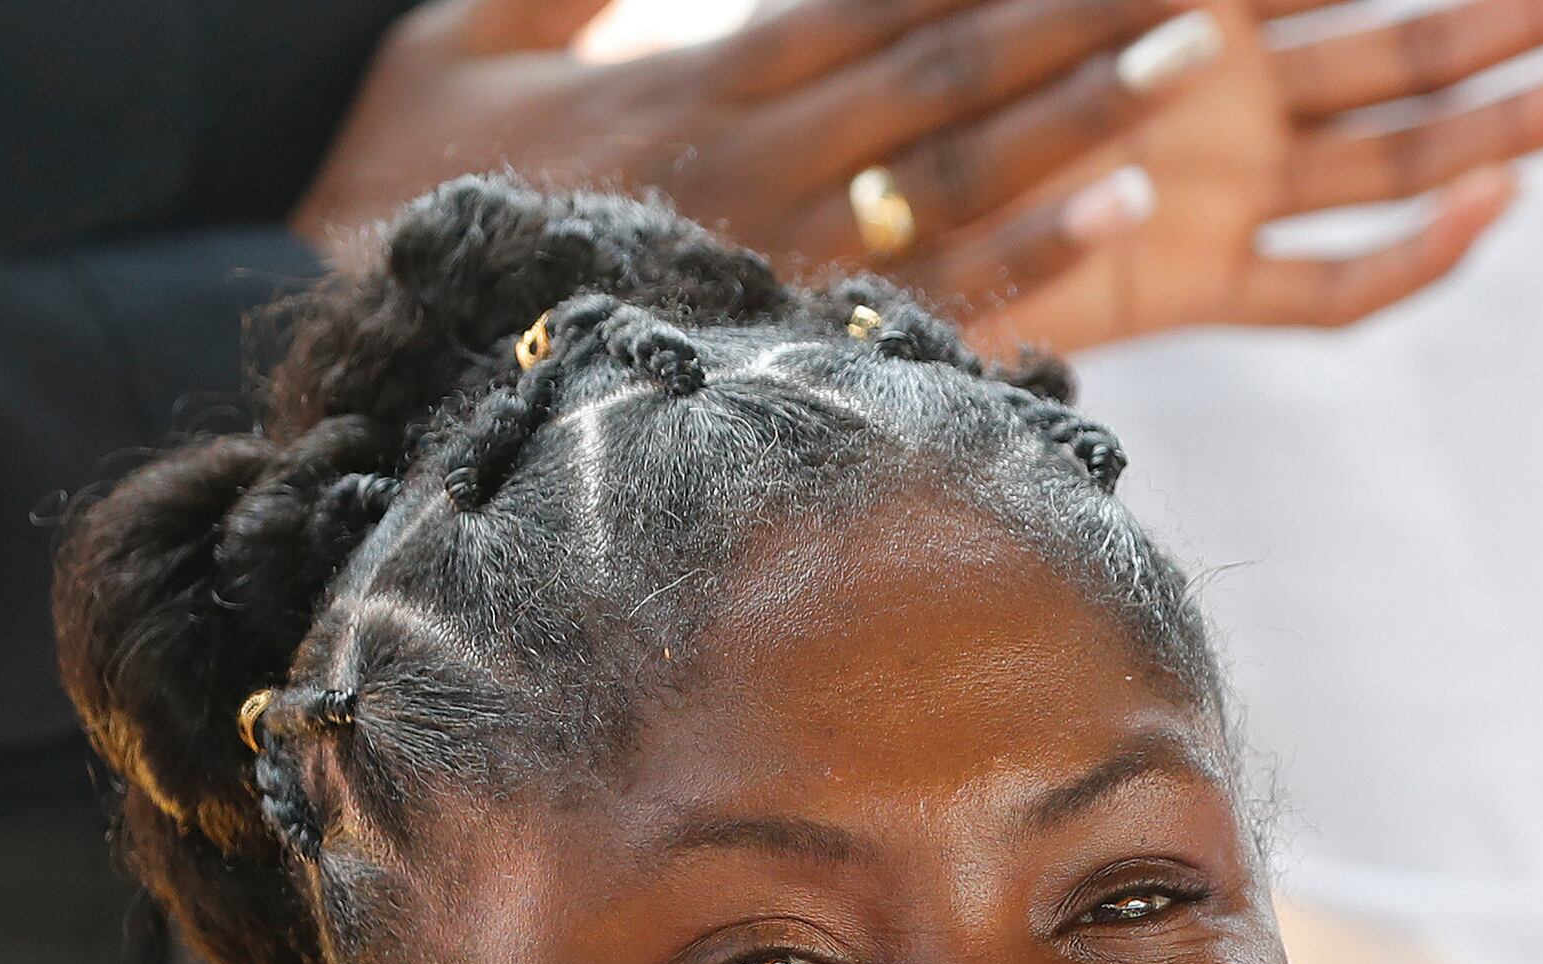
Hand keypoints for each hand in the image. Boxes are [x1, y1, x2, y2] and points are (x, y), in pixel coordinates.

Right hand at [297, 0, 1221, 307]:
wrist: (348, 350)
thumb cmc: (395, 180)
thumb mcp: (468, 33)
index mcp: (694, 78)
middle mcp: (754, 161)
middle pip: (942, 70)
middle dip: (1073, 14)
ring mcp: (778, 257)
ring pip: (960, 171)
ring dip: (1083, 116)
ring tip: (1193, 65)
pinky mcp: (784, 345)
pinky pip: (930, 299)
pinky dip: (1035, 257)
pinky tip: (1124, 217)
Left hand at [970, 0, 1542, 351]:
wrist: (823, 193)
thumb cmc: (917, 48)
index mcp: (1204, 5)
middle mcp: (1235, 94)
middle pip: (1420, 56)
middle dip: (1529, 24)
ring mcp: (1229, 189)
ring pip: (1407, 153)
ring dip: (1514, 121)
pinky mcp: (1195, 285)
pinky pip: (1329, 290)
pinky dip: (1412, 257)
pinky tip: (1491, 203)